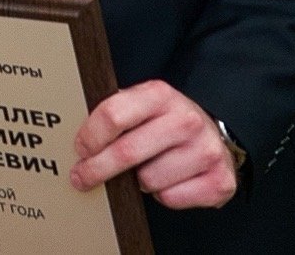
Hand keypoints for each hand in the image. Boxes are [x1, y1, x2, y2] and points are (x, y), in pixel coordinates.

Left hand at [70, 80, 238, 209]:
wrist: (214, 135)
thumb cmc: (166, 122)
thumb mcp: (141, 105)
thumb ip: (114, 114)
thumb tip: (75, 139)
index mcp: (160, 95)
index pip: (113, 115)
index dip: (90, 137)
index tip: (80, 150)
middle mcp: (186, 120)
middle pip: (127, 152)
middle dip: (97, 169)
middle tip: (82, 177)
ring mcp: (206, 150)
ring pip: (148, 180)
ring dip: (139, 182)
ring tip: (147, 169)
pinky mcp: (220, 181)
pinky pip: (171, 199)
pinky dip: (164, 195)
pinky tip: (169, 180)